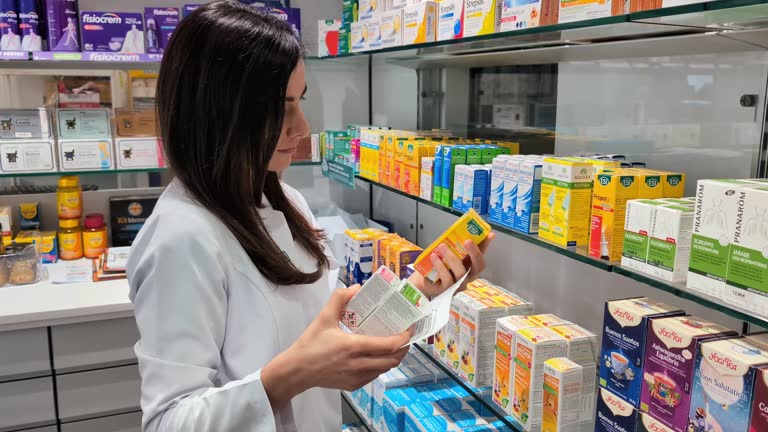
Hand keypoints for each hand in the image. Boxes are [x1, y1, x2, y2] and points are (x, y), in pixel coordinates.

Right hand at [262, 286, 410, 410]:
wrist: (297, 370)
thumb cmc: (311, 343)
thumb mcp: (323, 317)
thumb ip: (339, 299)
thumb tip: (356, 287)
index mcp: (354, 346)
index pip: (389, 345)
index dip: (403, 337)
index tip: (409, 328)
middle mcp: (359, 364)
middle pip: (392, 359)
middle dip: (403, 348)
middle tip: (405, 336)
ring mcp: (357, 377)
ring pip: (385, 369)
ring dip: (393, 358)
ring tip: (394, 346)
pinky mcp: (353, 385)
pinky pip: (374, 376)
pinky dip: (380, 366)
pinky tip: (377, 356)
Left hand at [409, 233, 495, 296]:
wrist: (421, 280)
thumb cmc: (436, 265)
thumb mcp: (446, 253)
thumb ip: (454, 244)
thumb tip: (460, 229)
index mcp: (469, 266)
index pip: (481, 255)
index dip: (486, 246)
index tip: (490, 235)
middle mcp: (467, 277)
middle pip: (478, 267)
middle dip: (474, 252)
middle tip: (467, 241)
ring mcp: (458, 285)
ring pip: (461, 272)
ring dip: (452, 257)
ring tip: (442, 246)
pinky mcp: (446, 290)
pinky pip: (446, 278)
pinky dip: (440, 266)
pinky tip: (434, 257)